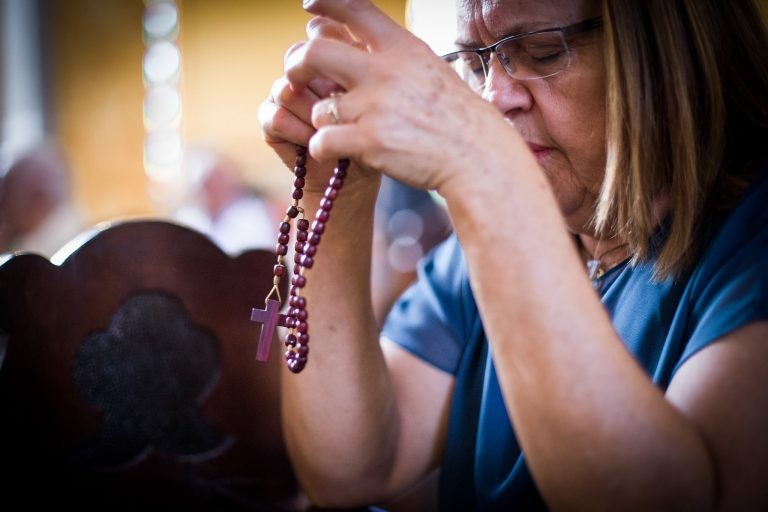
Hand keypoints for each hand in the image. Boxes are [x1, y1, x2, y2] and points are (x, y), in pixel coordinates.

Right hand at [258, 15, 378, 195]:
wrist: (356, 177)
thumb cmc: (374, 136)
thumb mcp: (377, 98)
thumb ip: (362, 68)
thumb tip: (347, 48)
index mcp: (333, 56)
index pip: (322, 31)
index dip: (333, 49)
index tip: (351, 78)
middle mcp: (306, 72)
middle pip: (299, 57)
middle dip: (321, 84)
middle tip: (342, 106)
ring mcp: (286, 93)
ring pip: (287, 88)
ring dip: (311, 112)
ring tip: (330, 129)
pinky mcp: (272, 119)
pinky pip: (275, 114)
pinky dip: (296, 129)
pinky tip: (312, 140)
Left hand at [288, 0, 512, 192]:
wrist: (476, 156)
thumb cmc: (455, 117)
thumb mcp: (430, 69)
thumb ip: (393, 55)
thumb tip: (353, 38)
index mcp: (402, 48)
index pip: (355, 9)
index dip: (325, 3)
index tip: (309, 4)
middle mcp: (385, 71)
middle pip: (316, 53)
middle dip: (297, 64)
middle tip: (296, 76)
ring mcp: (376, 107)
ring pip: (319, 108)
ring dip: (324, 121)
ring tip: (344, 131)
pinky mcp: (370, 142)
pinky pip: (321, 141)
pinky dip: (322, 148)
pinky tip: (337, 151)